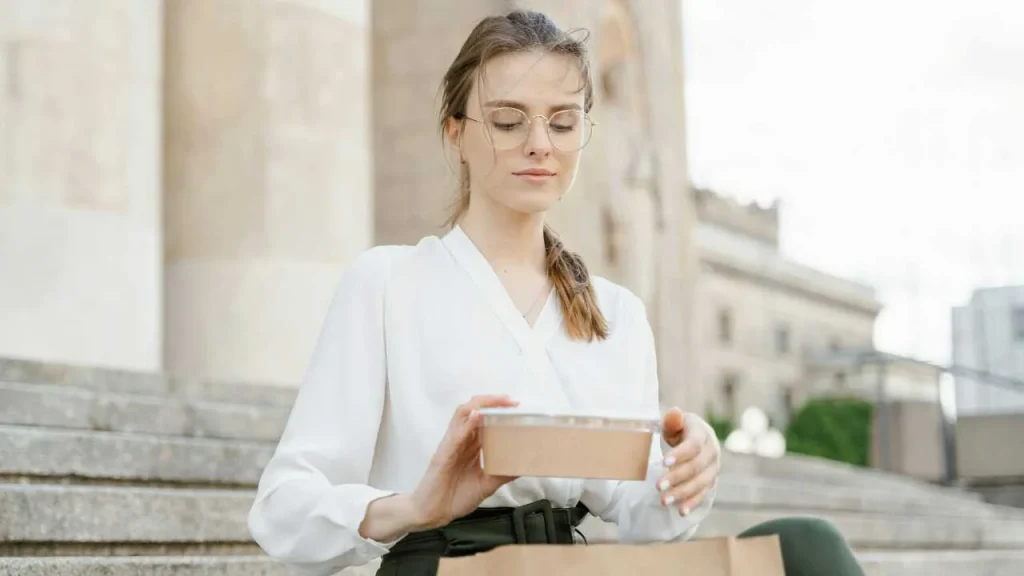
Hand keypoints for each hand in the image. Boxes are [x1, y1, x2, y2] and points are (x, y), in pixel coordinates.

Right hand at [409, 394, 518, 528]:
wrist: (433, 514)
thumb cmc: (454, 497)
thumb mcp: (485, 484)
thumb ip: (501, 474)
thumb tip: (522, 467)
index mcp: (469, 446)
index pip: (483, 421)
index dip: (498, 410)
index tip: (516, 407)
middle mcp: (460, 441)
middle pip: (474, 411)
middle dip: (492, 402)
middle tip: (511, 401)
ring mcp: (451, 445)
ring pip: (462, 415)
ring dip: (480, 405)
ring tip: (498, 401)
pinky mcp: (443, 454)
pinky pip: (455, 435)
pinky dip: (467, 424)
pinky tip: (477, 416)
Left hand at [655, 408, 720, 514]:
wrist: (695, 437)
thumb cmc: (679, 429)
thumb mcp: (675, 422)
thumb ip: (673, 420)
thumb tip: (674, 414)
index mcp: (702, 433)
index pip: (694, 445)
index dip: (680, 454)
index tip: (663, 462)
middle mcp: (712, 451)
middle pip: (697, 467)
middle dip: (677, 477)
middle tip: (657, 486)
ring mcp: (714, 468)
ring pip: (701, 483)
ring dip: (682, 493)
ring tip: (663, 501)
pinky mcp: (711, 481)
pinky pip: (704, 494)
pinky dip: (693, 503)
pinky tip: (681, 512)